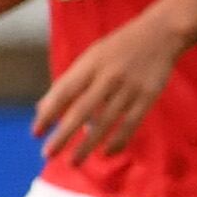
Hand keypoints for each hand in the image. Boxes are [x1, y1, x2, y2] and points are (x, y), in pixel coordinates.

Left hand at [31, 11, 191, 164]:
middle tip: (48, 154)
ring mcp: (129, 88)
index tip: (35, 133)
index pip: (64, 92)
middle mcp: (108, 77)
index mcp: (90, 64)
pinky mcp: (147, 97)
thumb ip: (69, 82)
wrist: (160, 33)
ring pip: (105, 122)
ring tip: (73, 162)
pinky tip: (106, 153)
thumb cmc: (119, 47)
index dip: (48, 113)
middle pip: (81, 111)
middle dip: (63, 134)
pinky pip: (130, 124)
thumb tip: (43, 108)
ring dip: (87, 144)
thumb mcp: (90, 57)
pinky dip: (118, 140)